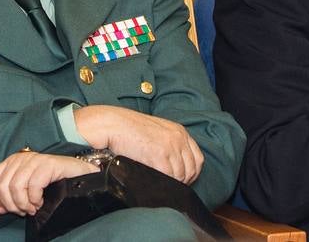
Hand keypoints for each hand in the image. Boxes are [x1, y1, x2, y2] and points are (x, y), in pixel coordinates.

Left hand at [0, 151, 97, 216]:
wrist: (80, 178)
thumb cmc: (52, 186)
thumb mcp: (26, 195)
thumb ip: (8, 201)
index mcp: (11, 163)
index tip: (12, 208)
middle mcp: (20, 158)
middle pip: (2, 187)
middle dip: (13, 205)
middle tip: (26, 210)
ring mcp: (33, 159)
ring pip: (15, 187)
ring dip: (25, 204)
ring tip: (34, 207)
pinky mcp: (47, 163)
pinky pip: (33, 186)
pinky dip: (36, 199)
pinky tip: (41, 202)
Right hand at [73, 106, 203, 183]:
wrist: (112, 124)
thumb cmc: (128, 129)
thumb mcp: (155, 132)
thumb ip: (169, 145)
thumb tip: (175, 170)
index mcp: (179, 131)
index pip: (197, 159)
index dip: (191, 173)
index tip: (181, 180)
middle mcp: (179, 137)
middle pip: (191, 169)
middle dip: (181, 180)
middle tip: (168, 184)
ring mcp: (171, 146)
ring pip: (180, 176)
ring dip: (170, 182)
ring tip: (157, 182)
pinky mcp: (160, 155)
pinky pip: (168, 177)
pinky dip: (162, 182)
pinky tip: (152, 180)